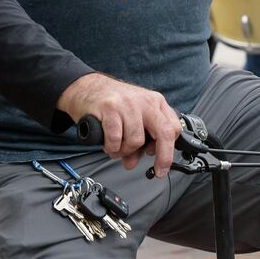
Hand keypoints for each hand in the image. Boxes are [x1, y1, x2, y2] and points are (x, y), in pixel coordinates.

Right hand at [57, 73, 181, 174]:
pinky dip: (111, 148)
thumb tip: (133, 162)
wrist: (86, 87)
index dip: (170, 148)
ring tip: (116, 147)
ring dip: (125, 151)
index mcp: (155, 102)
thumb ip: (138, 140)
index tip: (163, 162)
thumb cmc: (112, 103)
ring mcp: (128, 104)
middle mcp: (145, 102)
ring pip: (136, 141)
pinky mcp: (110, 108)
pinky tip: (107, 144)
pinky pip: (116, 139)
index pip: (174, 127)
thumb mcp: (133, 116)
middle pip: (164, 133)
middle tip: (158, 171)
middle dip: (163, 157)